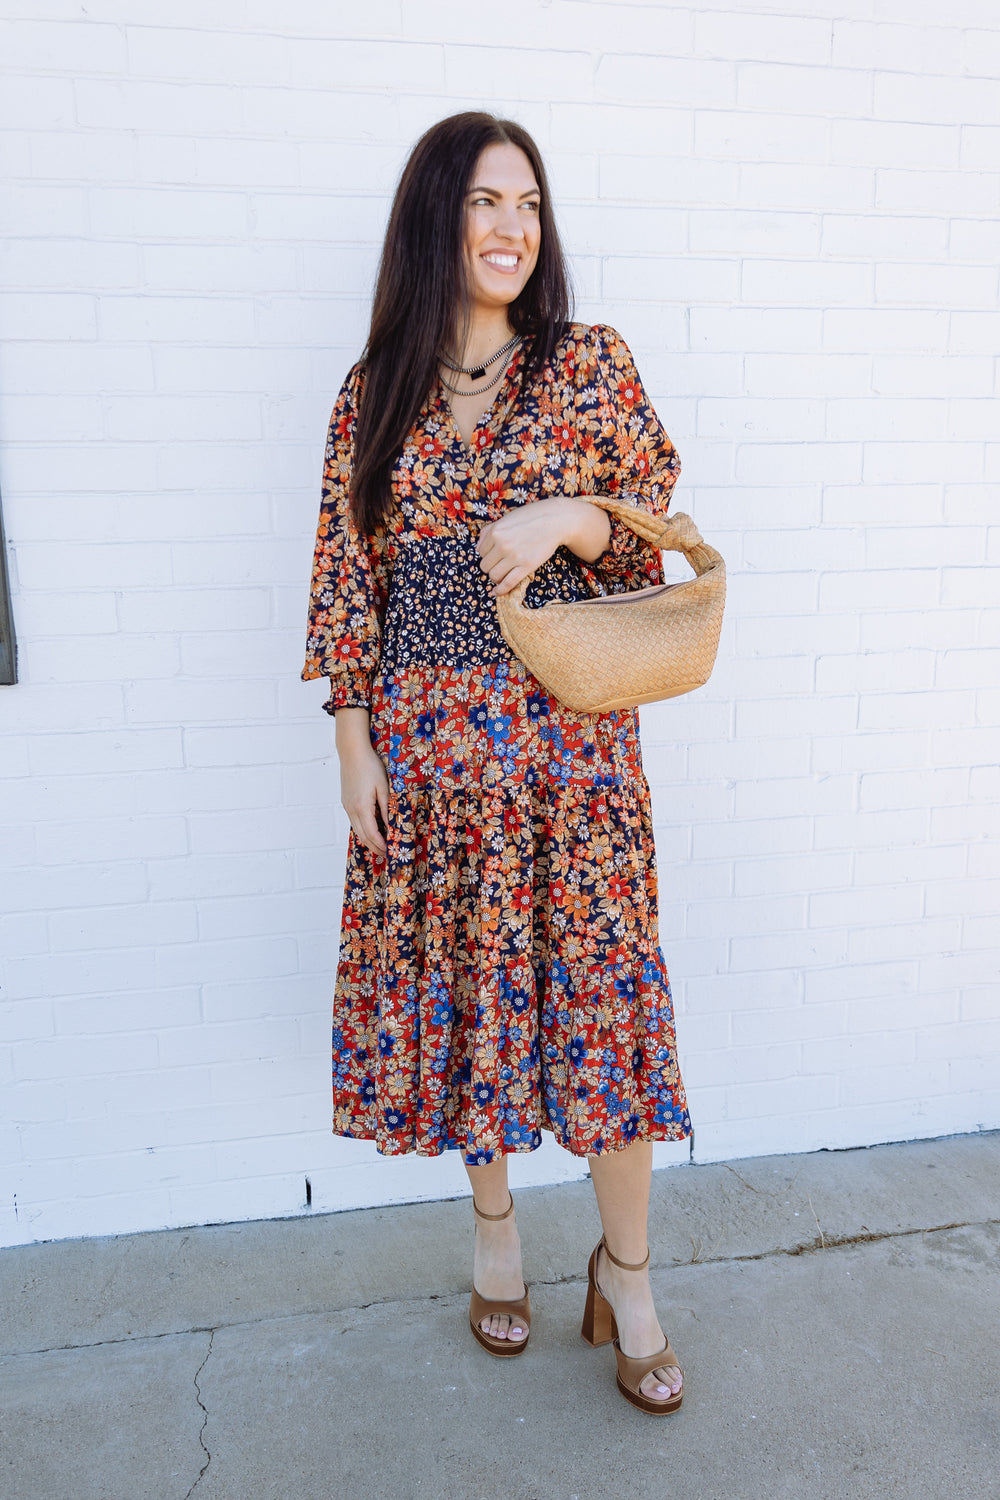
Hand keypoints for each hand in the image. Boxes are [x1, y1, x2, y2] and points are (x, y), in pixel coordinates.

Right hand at [335, 709, 389, 854]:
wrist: (352, 752)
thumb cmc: (370, 766)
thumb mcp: (383, 786)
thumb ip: (387, 807)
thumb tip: (391, 825)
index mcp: (362, 807)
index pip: (372, 834)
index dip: (381, 845)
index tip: (391, 851)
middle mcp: (351, 809)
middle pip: (362, 836)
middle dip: (374, 847)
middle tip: (387, 854)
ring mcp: (347, 806)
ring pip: (357, 830)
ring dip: (368, 840)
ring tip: (380, 846)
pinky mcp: (346, 801)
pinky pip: (354, 821)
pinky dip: (363, 830)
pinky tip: (371, 830)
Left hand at [475, 496, 610, 595]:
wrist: (555, 521)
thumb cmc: (531, 518)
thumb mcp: (507, 518)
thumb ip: (489, 530)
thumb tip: (478, 548)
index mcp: (495, 532)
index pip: (480, 552)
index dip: (487, 555)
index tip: (495, 554)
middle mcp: (502, 545)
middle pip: (485, 566)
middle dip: (491, 566)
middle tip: (500, 564)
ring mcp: (514, 557)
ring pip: (494, 576)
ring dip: (496, 577)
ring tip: (503, 573)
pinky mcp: (526, 566)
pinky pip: (508, 583)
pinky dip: (500, 590)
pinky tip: (496, 592)